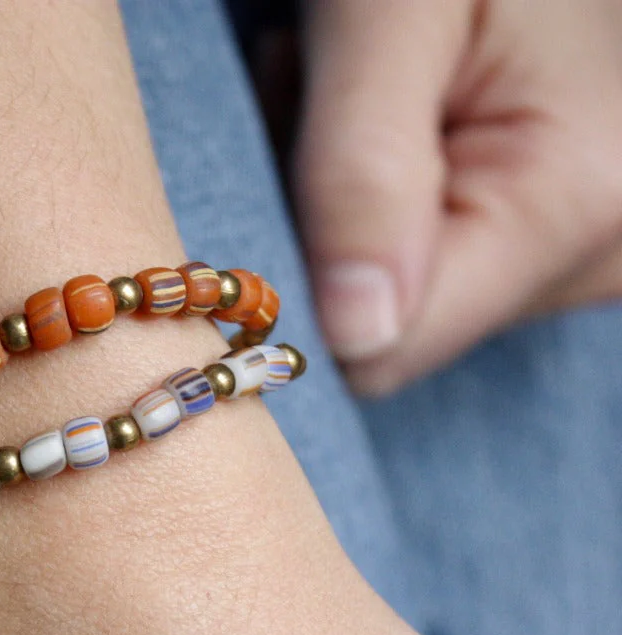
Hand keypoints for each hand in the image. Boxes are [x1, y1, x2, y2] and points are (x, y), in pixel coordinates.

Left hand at [291, 0, 621, 394]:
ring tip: (376, 96)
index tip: (294, 162)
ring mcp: (588, 251)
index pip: (384, 349)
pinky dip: (393, 207)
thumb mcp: (388, 13)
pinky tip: (406, 124)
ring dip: (353, 213)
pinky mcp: (562, 237)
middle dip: (327, 236)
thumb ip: (364, 173)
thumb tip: (352, 333)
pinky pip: (441, 266)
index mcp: (572, 204)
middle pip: (393, 328)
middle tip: (328, 106)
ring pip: (409, 298)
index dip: (306, 285)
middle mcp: (601, 254)